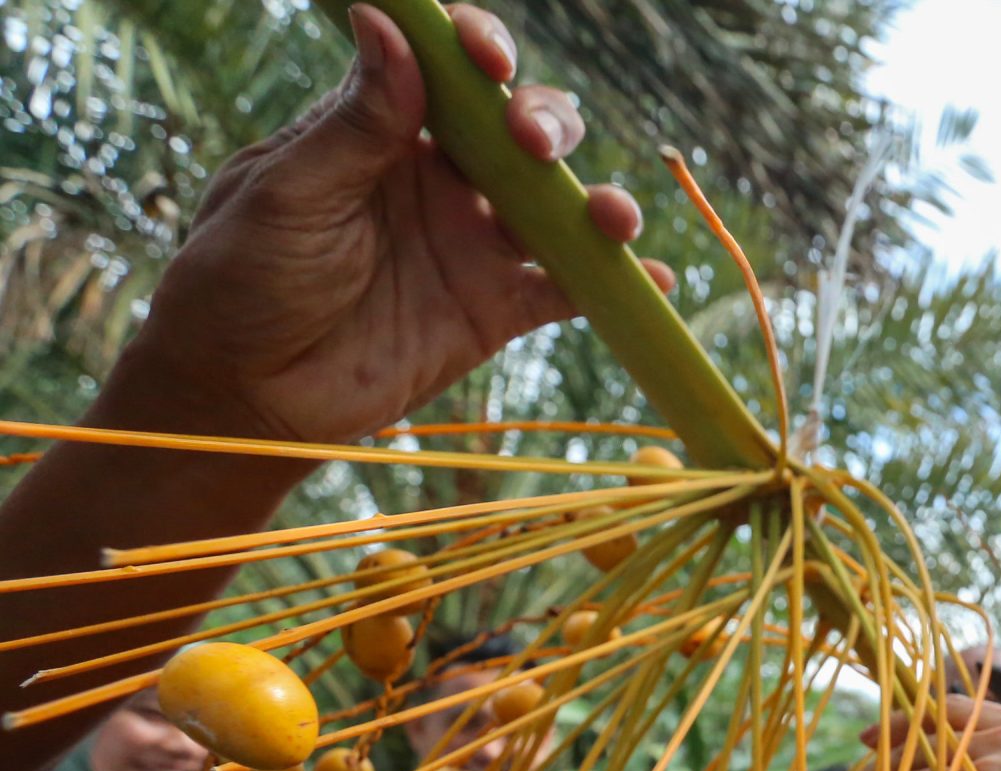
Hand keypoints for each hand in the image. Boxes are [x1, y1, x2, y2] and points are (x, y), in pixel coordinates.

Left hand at [116, 4, 673, 447]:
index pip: (445, 70)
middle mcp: (439, 179)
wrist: (245, 394)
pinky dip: (613, 283)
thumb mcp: (287, 193)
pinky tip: (650, 276)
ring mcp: (474, 243)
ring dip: (595, 199)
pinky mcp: (496, 309)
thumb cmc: (241, 279)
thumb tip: (387, 23)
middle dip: (543, 122)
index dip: (477, 50)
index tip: (485, 56)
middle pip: (519, 130)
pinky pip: (568, 289)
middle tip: (530, 143)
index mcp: (382, 132)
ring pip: (556, 204)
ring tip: (612, 216)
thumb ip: (355, 123)